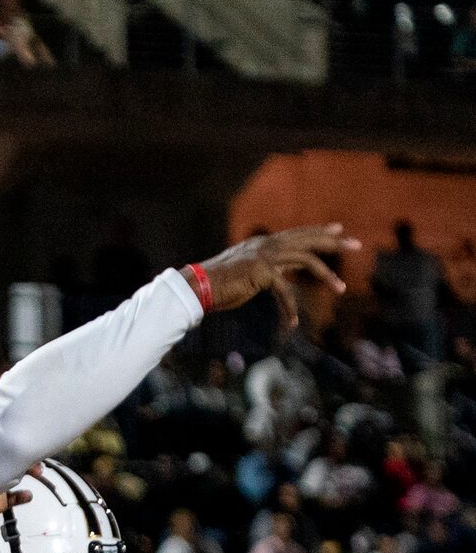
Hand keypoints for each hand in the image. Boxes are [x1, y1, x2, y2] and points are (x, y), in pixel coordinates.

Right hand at [194, 225, 353, 329]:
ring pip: (307, 260)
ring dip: (326, 275)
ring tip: (341, 289)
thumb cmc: (215, 286)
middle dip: (334, 241)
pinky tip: (293, 323)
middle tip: (357, 245)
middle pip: (308, 239)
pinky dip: (290, 308)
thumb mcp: (244, 272)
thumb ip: (262, 269)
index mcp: (261, 243)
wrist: (196, 288)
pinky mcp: (262, 273)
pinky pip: (285, 291)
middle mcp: (266, 245)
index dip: (318, 231)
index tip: (338, 229)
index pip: (296, 233)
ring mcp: (265, 257)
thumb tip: (274, 274)